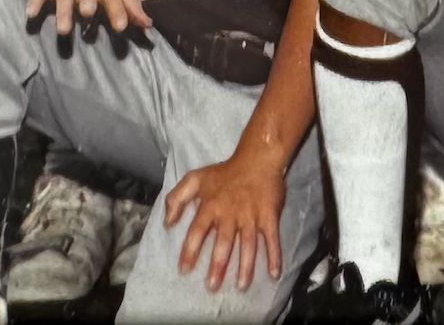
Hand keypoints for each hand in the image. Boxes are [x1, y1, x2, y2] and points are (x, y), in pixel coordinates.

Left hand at [164, 147, 286, 291]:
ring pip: (248, 244)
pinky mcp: (269, 215)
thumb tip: (168, 223)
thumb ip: (177, 198)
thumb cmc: (225, 171)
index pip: (197, 231)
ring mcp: (251, 216)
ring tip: (241, 285)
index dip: (190, 250)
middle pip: (224, 242)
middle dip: (218, 264)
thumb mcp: (195, 179)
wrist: (258, 157)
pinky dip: (274, 255)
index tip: (184, 269)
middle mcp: (231, 214)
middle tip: (212, 285)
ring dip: (245, 266)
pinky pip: (272, 238)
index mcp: (212, 206)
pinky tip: (275, 273)